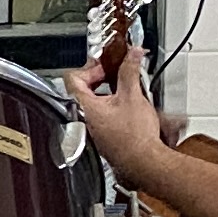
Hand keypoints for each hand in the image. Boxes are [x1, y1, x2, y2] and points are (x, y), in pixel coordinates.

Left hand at [78, 36, 175, 181]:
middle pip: (84, 88)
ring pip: (94, 101)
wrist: (143, 161)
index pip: (74, 77)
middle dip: (102, 77)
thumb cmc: (134, 137)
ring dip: (109, 91)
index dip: (91, 66)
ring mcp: (90, 128)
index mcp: (83, 107)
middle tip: (117, 73)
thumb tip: (131, 55)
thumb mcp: (132, 96)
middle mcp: (82, 118)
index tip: (107, 64)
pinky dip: (112, 105)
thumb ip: (129, 71)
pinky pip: (101, 114)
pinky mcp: (101, 135)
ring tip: (125, 88)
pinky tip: (127, 105)